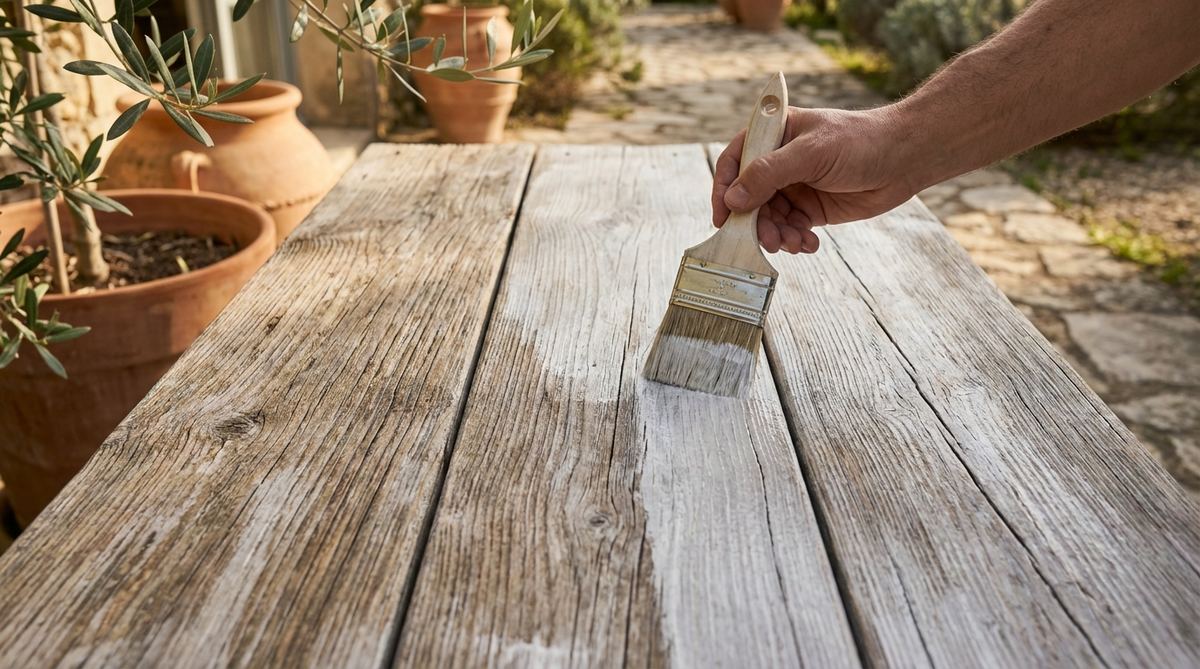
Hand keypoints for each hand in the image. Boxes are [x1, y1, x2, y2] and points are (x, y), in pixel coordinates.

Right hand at [712, 106, 919, 253]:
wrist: (904, 158)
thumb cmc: (860, 142)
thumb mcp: (811, 153)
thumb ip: (768, 174)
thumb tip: (733, 199)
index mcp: (773, 136)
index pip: (733, 162)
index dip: (724, 190)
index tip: (722, 217)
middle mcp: (778, 162)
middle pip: (748, 198)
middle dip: (755, 222)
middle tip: (767, 240)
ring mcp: (793, 187)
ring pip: (768, 218)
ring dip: (776, 235)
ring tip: (793, 243)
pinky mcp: (810, 209)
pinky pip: (790, 229)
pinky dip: (795, 240)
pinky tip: (809, 244)